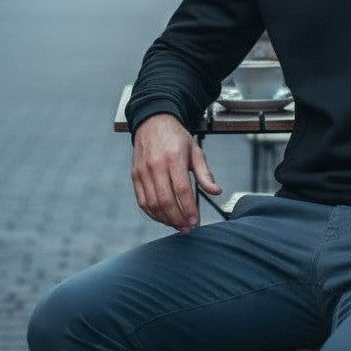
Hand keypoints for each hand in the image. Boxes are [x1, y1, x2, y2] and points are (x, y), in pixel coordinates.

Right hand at [131, 114, 221, 233]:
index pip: (181, 189)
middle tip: (188, 228)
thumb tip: (216, 191)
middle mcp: (156, 165)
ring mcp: (143, 171)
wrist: (152, 122)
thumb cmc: (177, 138)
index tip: (196, 221)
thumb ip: (205, 173)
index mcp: (174, 157)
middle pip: (165, 200)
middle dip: (178, 219)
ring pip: (152, 204)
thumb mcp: (195, 150)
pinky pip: (142, 201)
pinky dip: (153, 214)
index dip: (189, 208)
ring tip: (178, 226)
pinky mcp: (135, 175)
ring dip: (166, 219)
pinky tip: (164, 218)